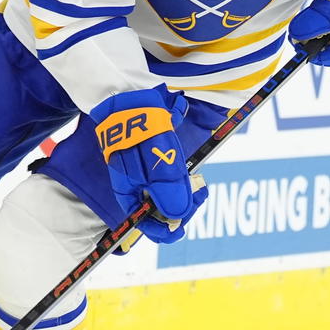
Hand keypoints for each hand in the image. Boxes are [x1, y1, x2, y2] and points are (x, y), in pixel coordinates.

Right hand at [90, 86, 202, 243]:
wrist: (134, 100)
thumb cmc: (142, 135)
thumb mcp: (158, 167)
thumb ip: (168, 193)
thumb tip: (178, 218)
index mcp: (129, 195)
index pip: (147, 226)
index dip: (166, 230)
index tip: (183, 223)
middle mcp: (136, 188)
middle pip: (161, 212)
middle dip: (182, 207)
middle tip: (199, 192)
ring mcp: (145, 174)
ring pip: (168, 195)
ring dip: (185, 193)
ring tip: (199, 182)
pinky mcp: (154, 160)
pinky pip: (170, 178)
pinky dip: (182, 178)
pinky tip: (190, 170)